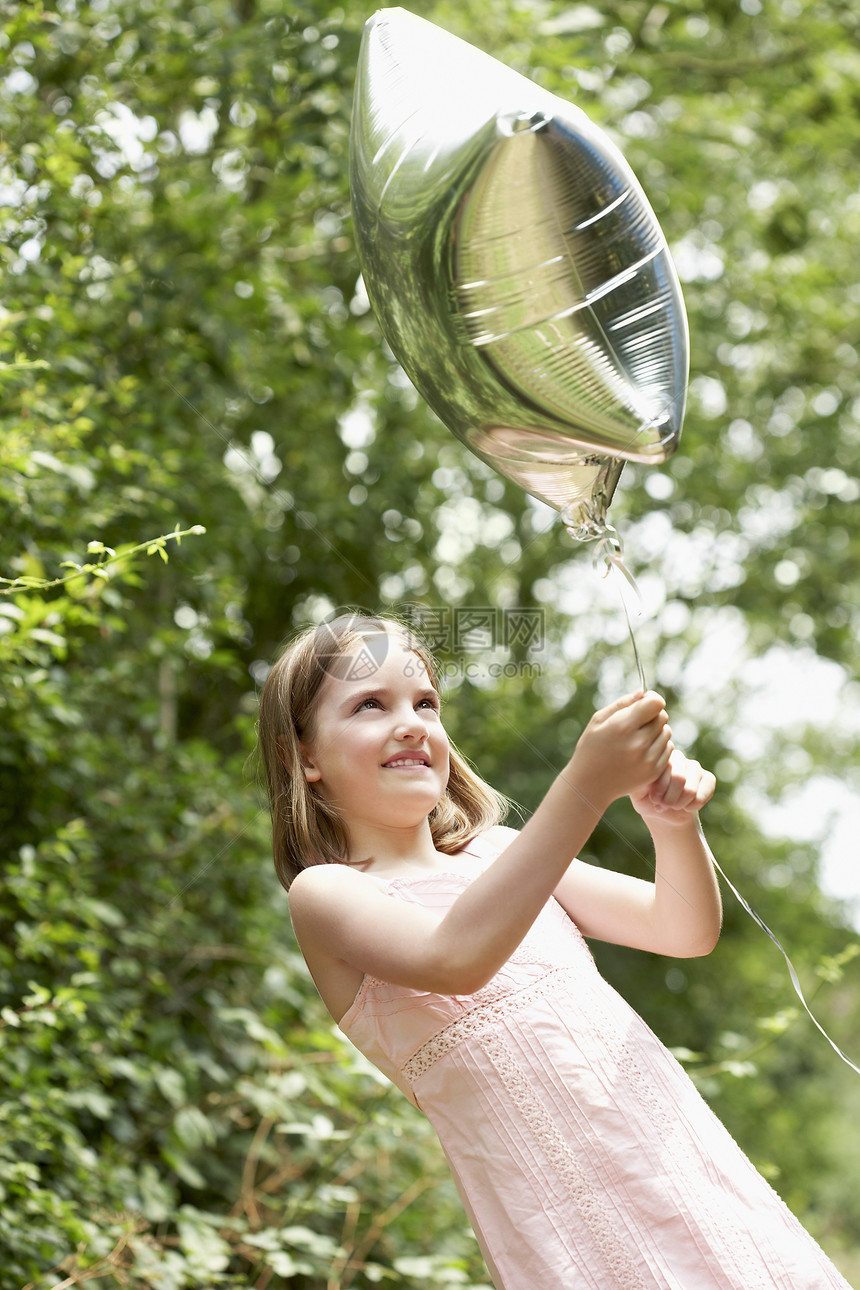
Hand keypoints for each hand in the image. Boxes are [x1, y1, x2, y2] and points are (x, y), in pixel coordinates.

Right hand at [568, 690, 673, 809]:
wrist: (589, 784)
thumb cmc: (591, 748)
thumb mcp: (598, 721)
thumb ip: (622, 704)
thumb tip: (643, 693)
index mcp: (623, 726)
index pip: (656, 703)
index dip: (652, 699)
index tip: (644, 703)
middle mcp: (638, 743)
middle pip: (662, 716)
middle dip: (652, 715)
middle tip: (638, 722)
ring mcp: (648, 759)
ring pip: (667, 732)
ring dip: (656, 731)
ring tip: (639, 737)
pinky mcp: (654, 771)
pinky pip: (668, 749)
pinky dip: (659, 746)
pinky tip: (643, 750)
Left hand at [630, 748, 714, 827]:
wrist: (665, 814)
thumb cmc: (647, 801)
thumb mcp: (638, 793)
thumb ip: (639, 782)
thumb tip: (643, 774)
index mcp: (659, 757)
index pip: (664, 769)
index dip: (660, 789)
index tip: (654, 800)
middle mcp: (677, 757)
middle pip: (679, 778)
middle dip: (670, 798)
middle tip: (663, 805)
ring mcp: (694, 766)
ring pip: (691, 789)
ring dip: (680, 804)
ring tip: (673, 806)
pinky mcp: (708, 778)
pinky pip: (703, 795)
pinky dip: (693, 806)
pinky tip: (686, 806)